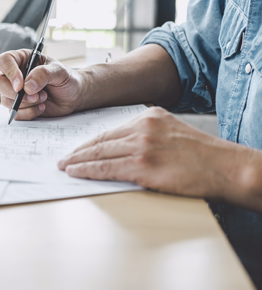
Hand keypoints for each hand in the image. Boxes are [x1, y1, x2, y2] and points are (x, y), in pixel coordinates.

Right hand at [0, 49, 84, 119]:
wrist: (73, 96)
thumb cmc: (66, 79)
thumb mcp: (59, 72)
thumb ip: (44, 74)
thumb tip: (27, 86)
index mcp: (22, 60)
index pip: (4, 61)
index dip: (9, 72)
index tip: (21, 85)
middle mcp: (15, 75)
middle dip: (14, 93)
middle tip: (34, 96)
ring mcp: (15, 92)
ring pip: (5, 100)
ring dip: (26, 103)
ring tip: (44, 98)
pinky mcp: (19, 107)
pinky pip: (15, 113)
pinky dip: (28, 113)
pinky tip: (41, 108)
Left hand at [57, 107, 247, 199]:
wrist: (227, 167)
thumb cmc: (203, 156)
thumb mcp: (172, 133)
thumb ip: (146, 136)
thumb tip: (120, 150)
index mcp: (149, 116)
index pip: (110, 130)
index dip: (90, 142)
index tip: (77, 148)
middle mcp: (143, 127)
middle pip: (100, 140)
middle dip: (78, 151)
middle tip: (63, 159)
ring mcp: (142, 145)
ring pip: (99, 153)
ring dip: (78, 161)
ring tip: (65, 167)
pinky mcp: (142, 165)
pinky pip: (106, 168)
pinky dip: (87, 171)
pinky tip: (76, 173)